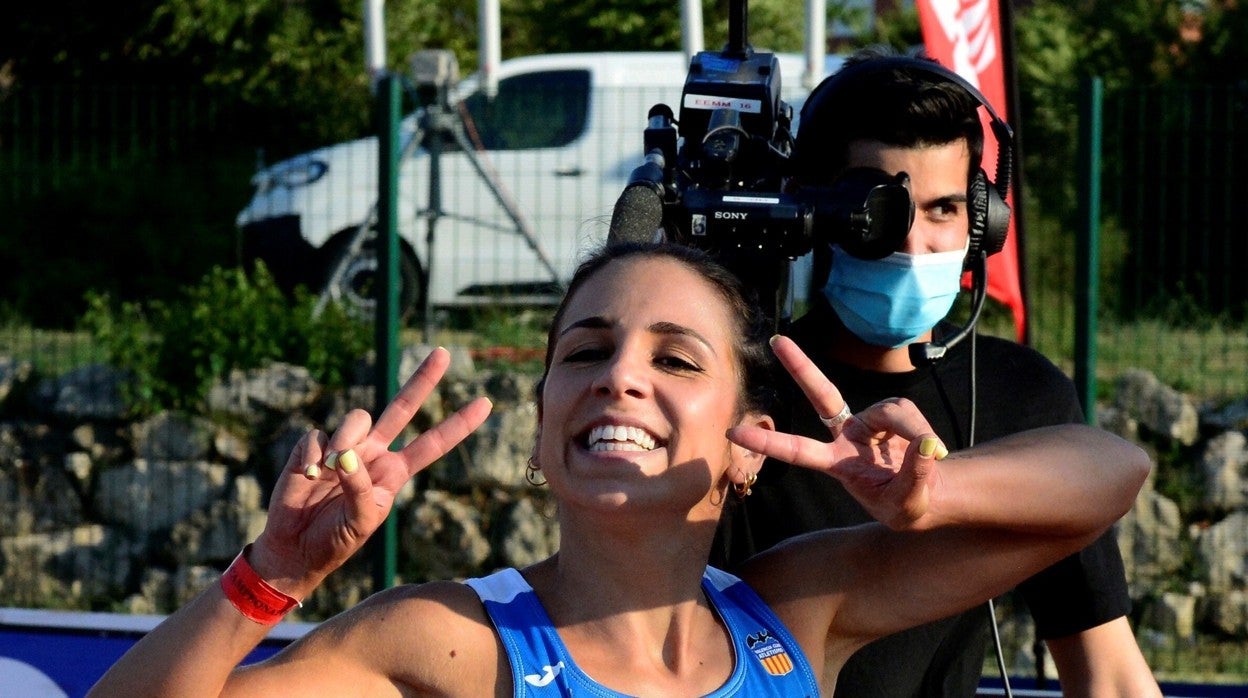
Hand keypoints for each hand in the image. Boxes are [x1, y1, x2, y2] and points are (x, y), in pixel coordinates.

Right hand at [250, 347, 491, 592]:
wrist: (295, 548)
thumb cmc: (335, 539)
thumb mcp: (361, 522)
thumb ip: (361, 489)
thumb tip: (346, 456)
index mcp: (394, 472)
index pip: (433, 444)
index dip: (458, 424)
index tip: (486, 404)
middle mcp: (373, 452)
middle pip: (402, 407)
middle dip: (423, 380)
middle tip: (444, 352)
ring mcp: (344, 446)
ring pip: (358, 418)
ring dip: (346, 440)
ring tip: (330, 470)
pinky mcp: (314, 447)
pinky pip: (318, 436)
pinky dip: (314, 456)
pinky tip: (308, 476)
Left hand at [726, 335, 945, 529]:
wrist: (928, 494)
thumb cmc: (906, 505)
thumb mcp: (908, 504)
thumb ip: (915, 476)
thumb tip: (925, 444)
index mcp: (837, 464)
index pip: (798, 451)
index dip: (767, 443)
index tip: (733, 432)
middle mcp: (847, 436)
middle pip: (822, 395)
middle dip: (800, 367)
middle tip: (776, 341)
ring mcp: (869, 421)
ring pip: (891, 410)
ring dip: (912, 431)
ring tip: (929, 455)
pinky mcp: (892, 413)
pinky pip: (908, 413)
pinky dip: (922, 431)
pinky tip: (930, 448)